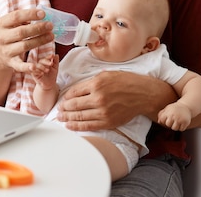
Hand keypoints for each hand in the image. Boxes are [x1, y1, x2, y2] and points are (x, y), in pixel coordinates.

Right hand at [0, 8, 53, 72]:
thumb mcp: (10, 24)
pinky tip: (35, 66)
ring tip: (51, 36)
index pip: (16, 17)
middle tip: (50, 25)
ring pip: (24, 46)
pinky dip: (27, 67)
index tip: (43, 13)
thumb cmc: (9, 34)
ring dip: (40, 41)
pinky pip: (19, 65)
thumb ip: (23, 18)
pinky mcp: (11, 63)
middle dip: (38, 28)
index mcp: (1, 24)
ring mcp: (6, 51)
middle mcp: (2, 37)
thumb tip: (41, 15)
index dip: (30, 14)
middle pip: (21, 32)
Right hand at [31, 54, 58, 89]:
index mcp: (44, 62)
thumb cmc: (52, 75)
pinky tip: (42, 73)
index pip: (45, 58)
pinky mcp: (33, 74)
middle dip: (46, 61)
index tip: (52, 55)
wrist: (49, 84)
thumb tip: (56, 55)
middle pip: (41, 61)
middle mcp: (39, 64)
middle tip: (51, 63)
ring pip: (37, 66)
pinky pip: (33, 72)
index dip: (48, 56)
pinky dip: (37, 72)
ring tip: (48, 70)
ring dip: (42, 67)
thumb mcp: (55, 68)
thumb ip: (56, 61)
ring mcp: (36, 69)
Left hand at [55, 71, 172, 130]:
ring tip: (60, 118)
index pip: (74, 92)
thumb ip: (90, 82)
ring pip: (79, 116)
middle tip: (58, 111)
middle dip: (64, 109)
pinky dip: (77, 126)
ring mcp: (103, 111)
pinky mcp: (108, 122)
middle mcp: (98, 98)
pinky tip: (69, 125)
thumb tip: (75, 90)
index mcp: (96, 83)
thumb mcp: (106, 74)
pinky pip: (88, 125)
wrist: (142, 94)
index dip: (66, 97)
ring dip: (67, 118)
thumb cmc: (125, 82)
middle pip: (74, 105)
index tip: (62, 100)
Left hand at [157, 102, 192, 130]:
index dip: (164, 120)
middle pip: (168, 125)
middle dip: (170, 123)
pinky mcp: (185, 122)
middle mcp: (173, 116)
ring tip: (177, 121)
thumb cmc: (175, 108)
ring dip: (175, 126)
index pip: (162, 120)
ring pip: (174, 128)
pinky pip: (181, 129)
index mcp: (168, 112)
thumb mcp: (167, 108)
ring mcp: (180, 119)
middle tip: (173, 120)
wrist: (186, 106)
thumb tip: (159, 122)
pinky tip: (181, 122)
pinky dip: (181, 127)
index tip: (167, 118)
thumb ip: (161, 114)